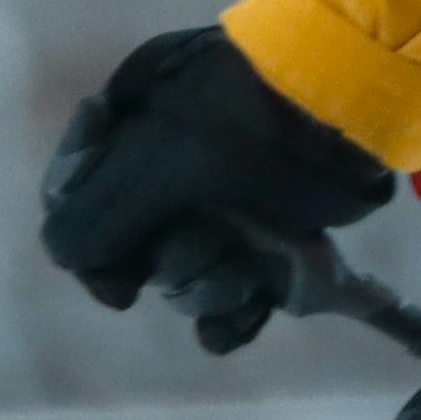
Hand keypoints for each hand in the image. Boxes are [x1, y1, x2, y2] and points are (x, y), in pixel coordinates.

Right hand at [40, 25, 392, 351]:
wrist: (345, 102)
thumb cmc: (237, 121)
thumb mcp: (144, 161)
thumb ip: (87, 224)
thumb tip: (98, 283)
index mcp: (125, 130)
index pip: (74, 206)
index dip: (94, 251)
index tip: (121, 279)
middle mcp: (167, 167)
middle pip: (136, 253)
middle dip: (172, 264)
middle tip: (210, 239)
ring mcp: (221, 201)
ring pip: (185, 279)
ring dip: (211, 287)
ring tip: (246, 264)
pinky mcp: (270, 234)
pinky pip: (232, 300)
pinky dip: (234, 317)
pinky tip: (246, 314)